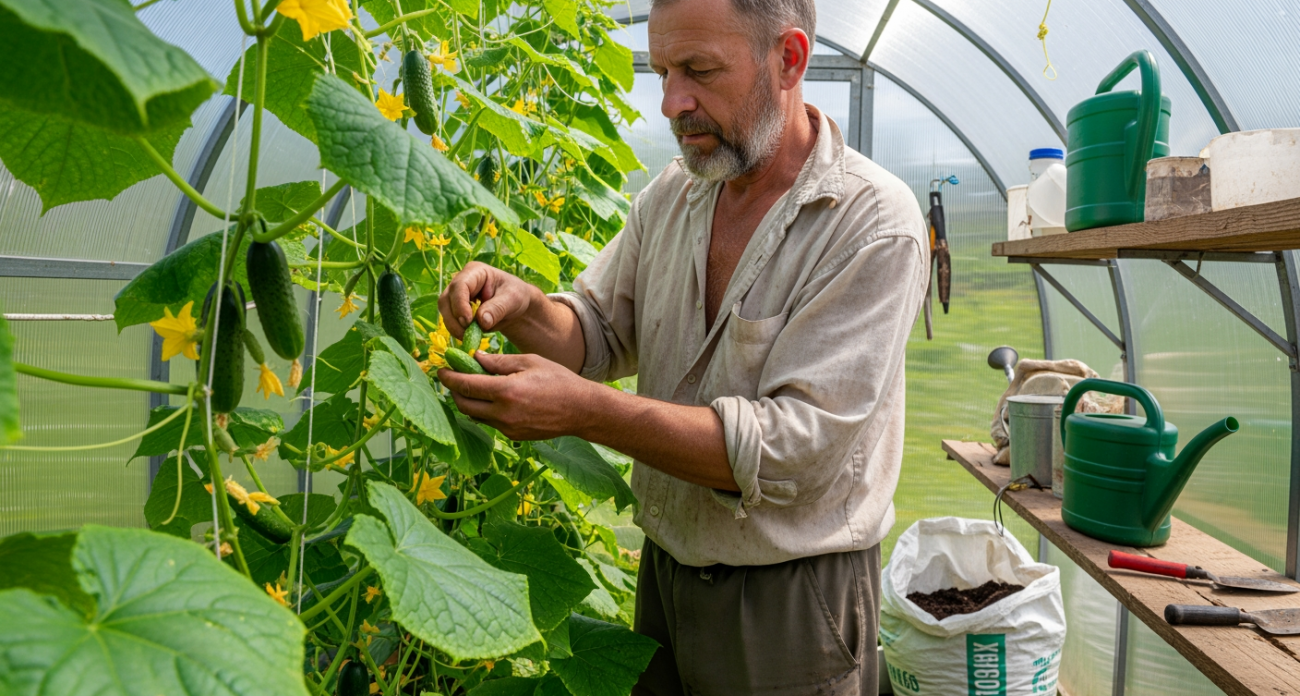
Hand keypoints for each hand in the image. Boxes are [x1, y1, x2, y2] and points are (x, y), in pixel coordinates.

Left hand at [437, 352, 599, 440]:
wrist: (581, 410)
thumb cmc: (558, 380)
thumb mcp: (528, 362)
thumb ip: (497, 362)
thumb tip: (473, 358)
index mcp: (506, 391)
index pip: (465, 385)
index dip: (449, 377)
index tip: (441, 370)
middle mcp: (503, 413)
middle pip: (464, 404)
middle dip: (454, 391)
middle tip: (453, 378)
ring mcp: (508, 428)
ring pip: (475, 415)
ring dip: (469, 402)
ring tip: (473, 387)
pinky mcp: (513, 436)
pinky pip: (491, 422)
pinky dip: (486, 411)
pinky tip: (494, 399)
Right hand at [438, 261, 539, 339]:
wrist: (515, 307)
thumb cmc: (516, 296)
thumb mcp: (513, 299)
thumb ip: (497, 308)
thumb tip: (481, 321)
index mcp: (475, 272)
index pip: (459, 286)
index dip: (459, 304)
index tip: (467, 321)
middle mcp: (461, 281)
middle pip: (446, 299)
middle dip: (454, 319)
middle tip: (466, 334)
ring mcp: (456, 296)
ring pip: (445, 312)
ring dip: (454, 327)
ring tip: (469, 337)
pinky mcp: (456, 310)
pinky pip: (449, 321)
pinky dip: (457, 331)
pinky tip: (469, 337)